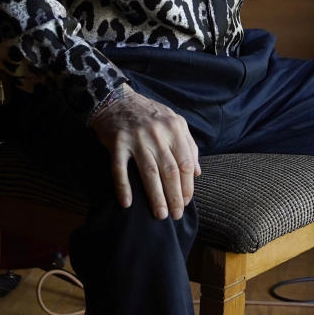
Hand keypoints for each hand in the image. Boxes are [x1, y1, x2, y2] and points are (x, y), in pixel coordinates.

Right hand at [91, 88, 200, 219]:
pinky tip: (127, 203)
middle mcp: (157, 133)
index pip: (185, 163)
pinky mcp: (117, 143)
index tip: (185, 202)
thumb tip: (198, 172)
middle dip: (175, 196)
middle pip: (170, 171)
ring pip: (149, 173)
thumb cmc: (148, 113)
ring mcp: (136, 138)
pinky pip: (120, 169)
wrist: (115, 99)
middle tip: (175, 215)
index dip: (187, 186)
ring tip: (160, 215)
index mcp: (174, 128)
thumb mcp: (174, 121)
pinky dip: (123, 187)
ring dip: (156, 197)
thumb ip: (188, 145)